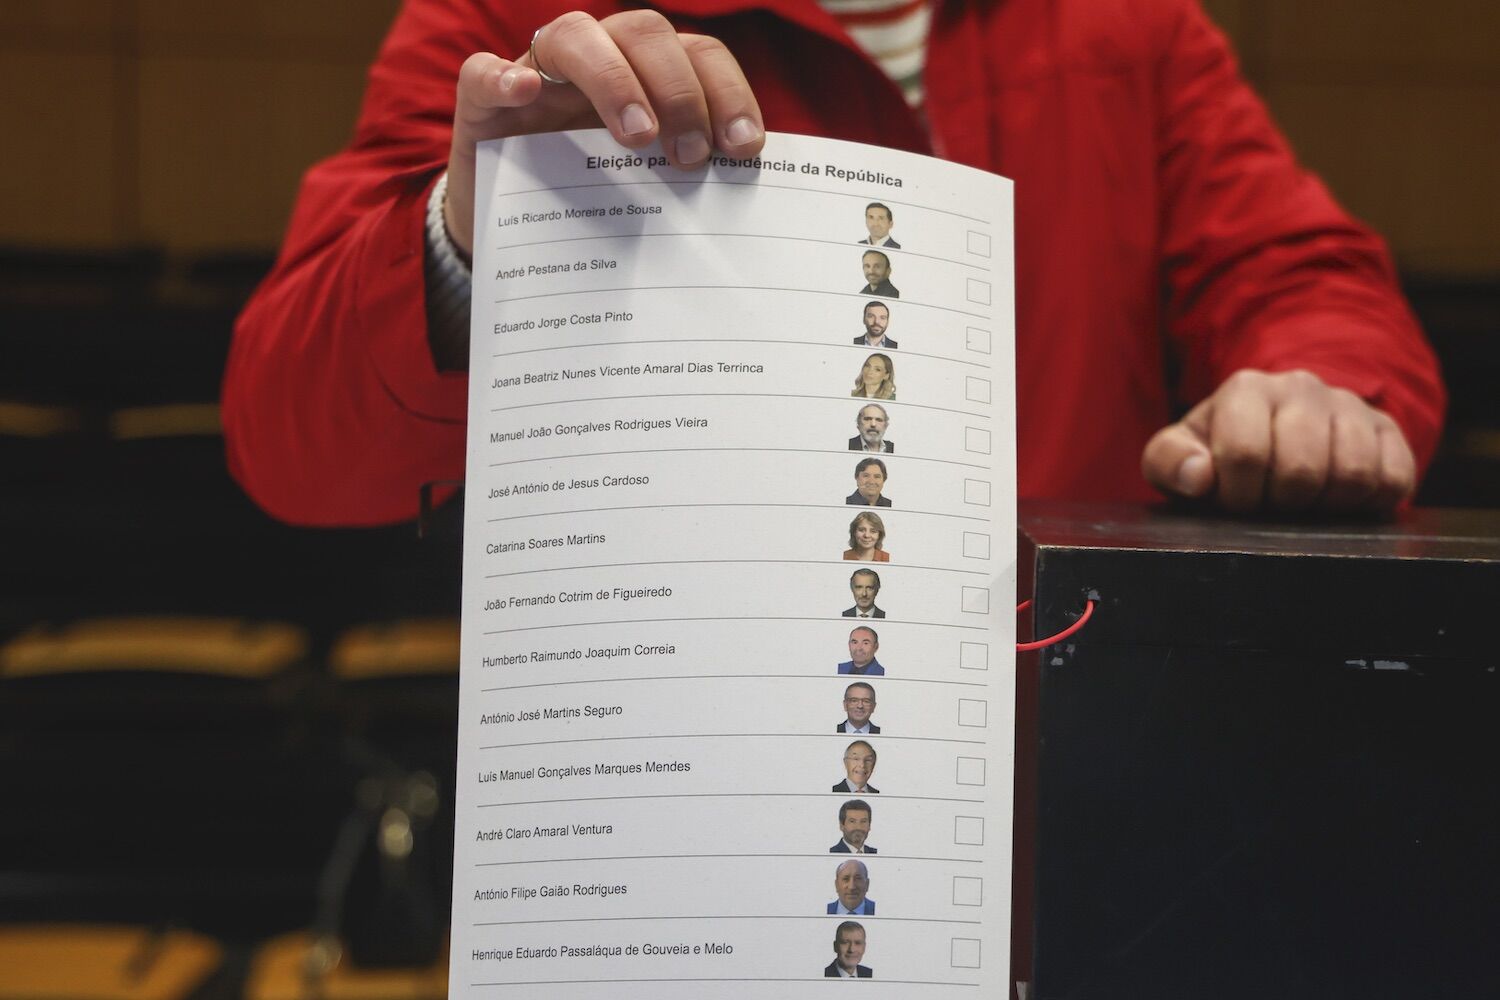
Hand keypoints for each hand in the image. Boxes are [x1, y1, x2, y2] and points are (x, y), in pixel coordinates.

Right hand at [442, 11, 765, 256]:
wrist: (515, 239)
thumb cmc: (597, 209)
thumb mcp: (650, 194)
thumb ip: (688, 183)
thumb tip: (744, 207)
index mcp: (650, 75)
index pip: (699, 54)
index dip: (727, 91)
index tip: (744, 148)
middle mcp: (599, 60)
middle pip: (646, 34)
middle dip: (679, 91)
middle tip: (690, 156)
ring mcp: (538, 73)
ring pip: (577, 36)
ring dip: (613, 78)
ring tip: (637, 135)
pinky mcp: (482, 102)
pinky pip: (483, 72)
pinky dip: (502, 77)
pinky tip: (522, 93)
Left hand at [1141, 369, 1416, 513]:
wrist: (1273, 437)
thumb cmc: (1217, 455)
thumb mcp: (1177, 457)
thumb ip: (1169, 461)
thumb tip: (1199, 475)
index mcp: (1245, 389)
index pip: (1245, 453)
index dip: (1239, 495)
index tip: (1235, 500)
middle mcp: (1301, 386)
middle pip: (1302, 469)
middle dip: (1281, 502)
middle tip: (1271, 503)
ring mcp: (1349, 405)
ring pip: (1352, 474)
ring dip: (1324, 504)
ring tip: (1302, 501)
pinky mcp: (1388, 430)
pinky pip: (1394, 478)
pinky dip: (1368, 502)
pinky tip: (1338, 499)